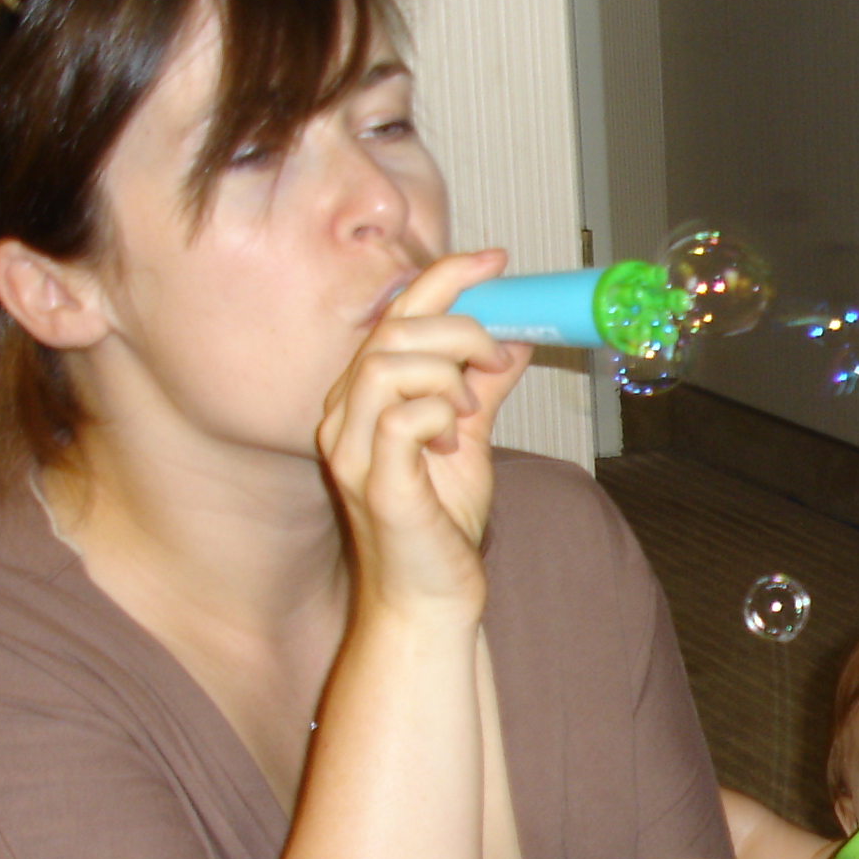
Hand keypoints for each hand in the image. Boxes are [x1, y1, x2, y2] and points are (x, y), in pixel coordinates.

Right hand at [318, 250, 530, 616]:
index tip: (495, 260)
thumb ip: (483, 388)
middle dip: (459, 328)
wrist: (432, 598)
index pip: (393, 316)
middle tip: (498, 358)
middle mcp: (344, 417)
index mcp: (362, 399)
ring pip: (387, 364)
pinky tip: (453, 441)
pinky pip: (402, 418)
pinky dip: (440, 414)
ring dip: (447, 372)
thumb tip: (514, 339)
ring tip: (470, 410)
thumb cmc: (440, 525)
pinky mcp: (375, 484)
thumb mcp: (469, 441)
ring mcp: (352, 450)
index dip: (443, 277)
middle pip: (392, 331)